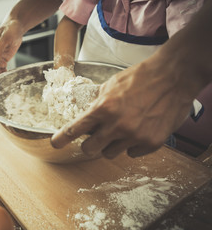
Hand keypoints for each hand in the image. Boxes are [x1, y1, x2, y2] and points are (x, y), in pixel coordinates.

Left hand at [51, 59, 194, 158]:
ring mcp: (135, 136)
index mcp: (103, 108)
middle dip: (89, 144)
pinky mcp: (151, 143)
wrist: (174, 76)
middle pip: (89, 149)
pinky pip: (132, 153)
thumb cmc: (142, 77)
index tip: (56, 144)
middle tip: (95, 137)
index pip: (75, 129)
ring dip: (111, 144)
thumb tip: (87, 113)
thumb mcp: (112, 84)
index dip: (62, 139)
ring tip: (122, 129)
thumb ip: (98, 102)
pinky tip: (138, 130)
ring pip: (110, 154)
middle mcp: (117, 125)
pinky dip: (131, 145)